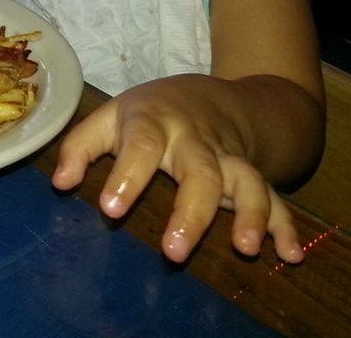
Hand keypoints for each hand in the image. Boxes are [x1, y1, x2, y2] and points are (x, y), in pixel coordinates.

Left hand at [50, 74, 303, 263]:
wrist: (212, 96)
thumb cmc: (150, 114)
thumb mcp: (111, 117)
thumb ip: (80, 146)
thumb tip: (60, 184)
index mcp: (153, 122)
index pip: (141, 144)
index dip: (128, 174)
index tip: (112, 210)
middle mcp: (194, 140)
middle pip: (199, 169)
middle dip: (191, 210)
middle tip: (174, 251)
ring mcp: (227, 156)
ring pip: (245, 180)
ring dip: (250, 213)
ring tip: (246, 248)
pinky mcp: (252, 173)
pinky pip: (274, 196)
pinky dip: (285, 224)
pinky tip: (290, 254)